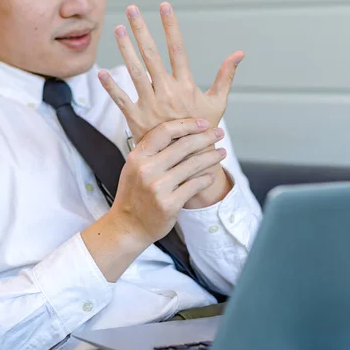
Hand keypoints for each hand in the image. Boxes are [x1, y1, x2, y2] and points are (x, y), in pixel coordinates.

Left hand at [98, 2, 243, 143]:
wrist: (187, 161)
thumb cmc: (203, 130)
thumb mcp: (218, 103)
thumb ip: (226, 76)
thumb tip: (239, 53)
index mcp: (185, 85)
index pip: (178, 49)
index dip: (170, 26)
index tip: (164, 6)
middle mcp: (166, 92)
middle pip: (151, 54)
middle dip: (141, 30)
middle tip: (132, 9)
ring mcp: (150, 104)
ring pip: (134, 71)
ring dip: (125, 49)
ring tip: (117, 29)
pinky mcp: (136, 118)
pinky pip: (121, 99)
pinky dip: (111, 86)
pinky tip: (102, 71)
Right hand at [108, 118, 225, 244]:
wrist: (127, 226)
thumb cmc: (134, 195)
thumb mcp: (133, 168)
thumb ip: (150, 152)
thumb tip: (178, 132)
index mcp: (137, 157)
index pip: (164, 131)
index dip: (186, 124)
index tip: (203, 123)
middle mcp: (146, 169)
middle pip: (183, 145)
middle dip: (205, 137)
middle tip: (219, 133)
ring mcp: (158, 187)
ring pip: (192, 165)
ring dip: (211, 157)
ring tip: (222, 153)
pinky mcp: (169, 204)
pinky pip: (194, 186)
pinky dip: (206, 179)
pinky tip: (211, 176)